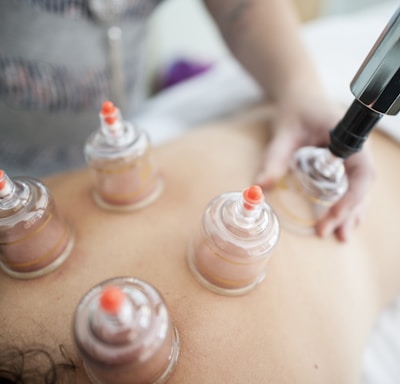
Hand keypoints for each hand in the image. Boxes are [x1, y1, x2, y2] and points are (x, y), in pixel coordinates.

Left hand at [255, 90, 374, 240]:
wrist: (301, 95)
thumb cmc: (296, 109)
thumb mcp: (284, 132)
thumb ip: (274, 158)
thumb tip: (260, 187)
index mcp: (349, 137)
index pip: (362, 173)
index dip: (352, 198)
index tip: (332, 216)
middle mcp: (357, 148)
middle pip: (361, 185)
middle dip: (348, 212)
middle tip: (333, 235)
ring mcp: (352, 155)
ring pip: (359, 188)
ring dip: (351, 212)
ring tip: (341, 235)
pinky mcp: (343, 161)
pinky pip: (351, 184)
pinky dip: (346, 202)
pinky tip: (341, 219)